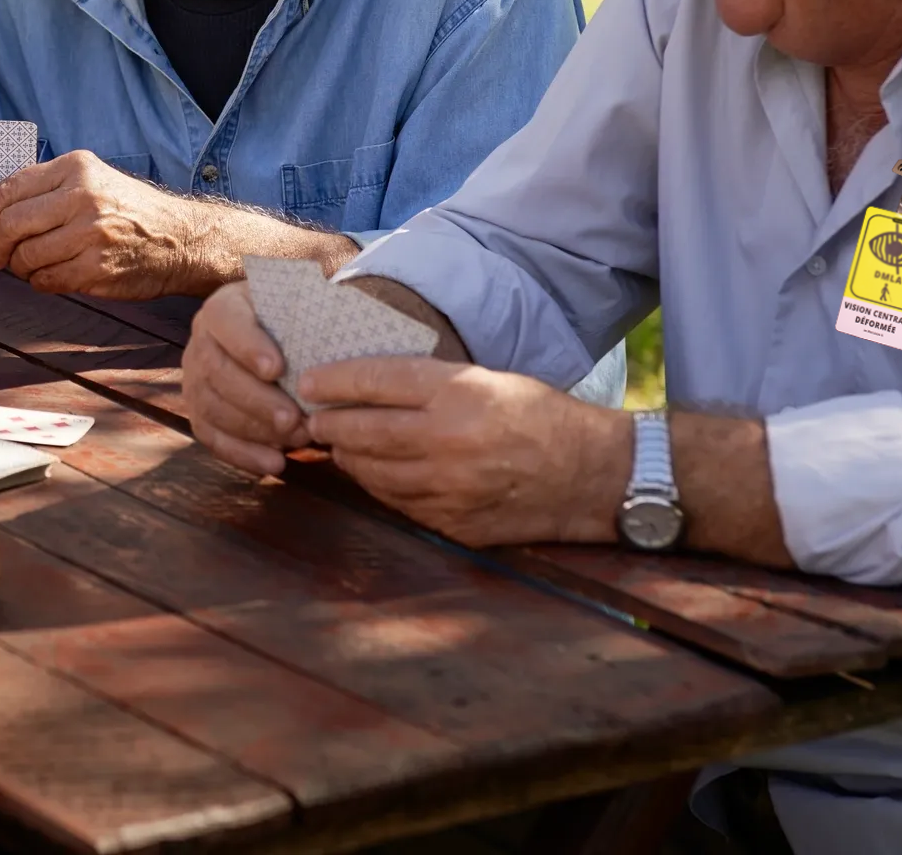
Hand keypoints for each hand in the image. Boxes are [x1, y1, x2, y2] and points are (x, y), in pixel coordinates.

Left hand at [0, 150, 197, 298]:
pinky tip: (52, 276)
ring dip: (19, 268)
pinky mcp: (97, 268)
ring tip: (31, 266)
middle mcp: (83, 196)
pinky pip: (46, 280)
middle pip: (11, 225)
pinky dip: (40, 282)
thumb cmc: (128, 211)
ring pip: (26, 257)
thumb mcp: (92, 180)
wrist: (180, 239)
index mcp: (76, 168)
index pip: (9, 189)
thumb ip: (47, 188)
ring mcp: (91, 234)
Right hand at [182, 280, 308, 475]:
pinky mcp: (199, 412)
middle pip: (217, 371)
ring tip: (296, 440)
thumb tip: (339, 315)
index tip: (277, 369)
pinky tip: (275, 463)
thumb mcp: (301, 307)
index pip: (226, 321)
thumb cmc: (295, 324)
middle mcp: (201, 340)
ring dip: (254, 430)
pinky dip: (242, 454)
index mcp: (224, 307)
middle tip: (294, 419)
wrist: (279, 343)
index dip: (247, 346)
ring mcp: (195, 379)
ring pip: (212, 407)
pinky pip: (211, 437)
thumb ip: (311, 311)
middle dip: (256, 399)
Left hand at [303, 358, 627, 546]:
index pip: (377, 380)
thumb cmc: (539, 417)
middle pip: (363, 431)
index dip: (335, 380)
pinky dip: (378, 485)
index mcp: (460, 394)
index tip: (310, 380)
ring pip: (372, 472)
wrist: (591, 476)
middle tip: (312, 416)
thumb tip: (367, 382)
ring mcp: (449, 489)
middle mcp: (449, 441)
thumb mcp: (489, 379)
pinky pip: (396, 502)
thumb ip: (429, 383)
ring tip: (337, 444)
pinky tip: (373, 472)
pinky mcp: (453, 523)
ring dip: (348, 457)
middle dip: (329, 422)